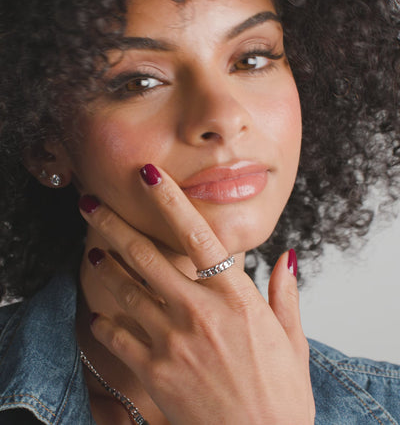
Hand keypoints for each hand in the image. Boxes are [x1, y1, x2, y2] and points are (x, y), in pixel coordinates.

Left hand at [79, 165, 314, 424]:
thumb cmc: (280, 397)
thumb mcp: (292, 341)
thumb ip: (285, 295)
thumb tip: (284, 257)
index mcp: (236, 298)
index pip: (198, 236)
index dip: (171, 202)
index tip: (150, 176)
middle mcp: (200, 312)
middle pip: (146, 256)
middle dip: (114, 224)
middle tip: (90, 203)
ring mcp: (173, 341)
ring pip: (126, 290)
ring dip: (106, 267)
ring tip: (93, 252)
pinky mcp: (154, 372)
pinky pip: (118, 337)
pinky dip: (106, 321)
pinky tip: (101, 314)